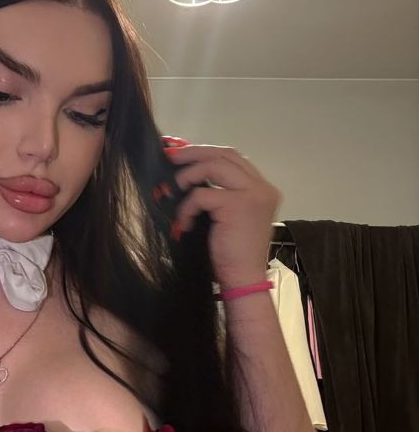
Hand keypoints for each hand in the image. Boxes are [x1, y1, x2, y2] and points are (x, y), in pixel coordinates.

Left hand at [164, 142, 280, 288]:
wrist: (243, 280)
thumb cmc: (232, 253)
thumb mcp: (227, 216)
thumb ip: (219, 192)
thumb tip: (188, 172)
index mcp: (262, 188)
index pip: (233, 158)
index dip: (205, 151)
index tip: (181, 152)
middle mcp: (262, 187)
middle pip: (225, 154)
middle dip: (194, 152)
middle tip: (169, 155)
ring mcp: (253, 194)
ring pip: (214, 166)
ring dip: (188, 174)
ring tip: (172, 187)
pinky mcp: (238, 205)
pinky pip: (202, 194)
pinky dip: (187, 206)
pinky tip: (183, 223)